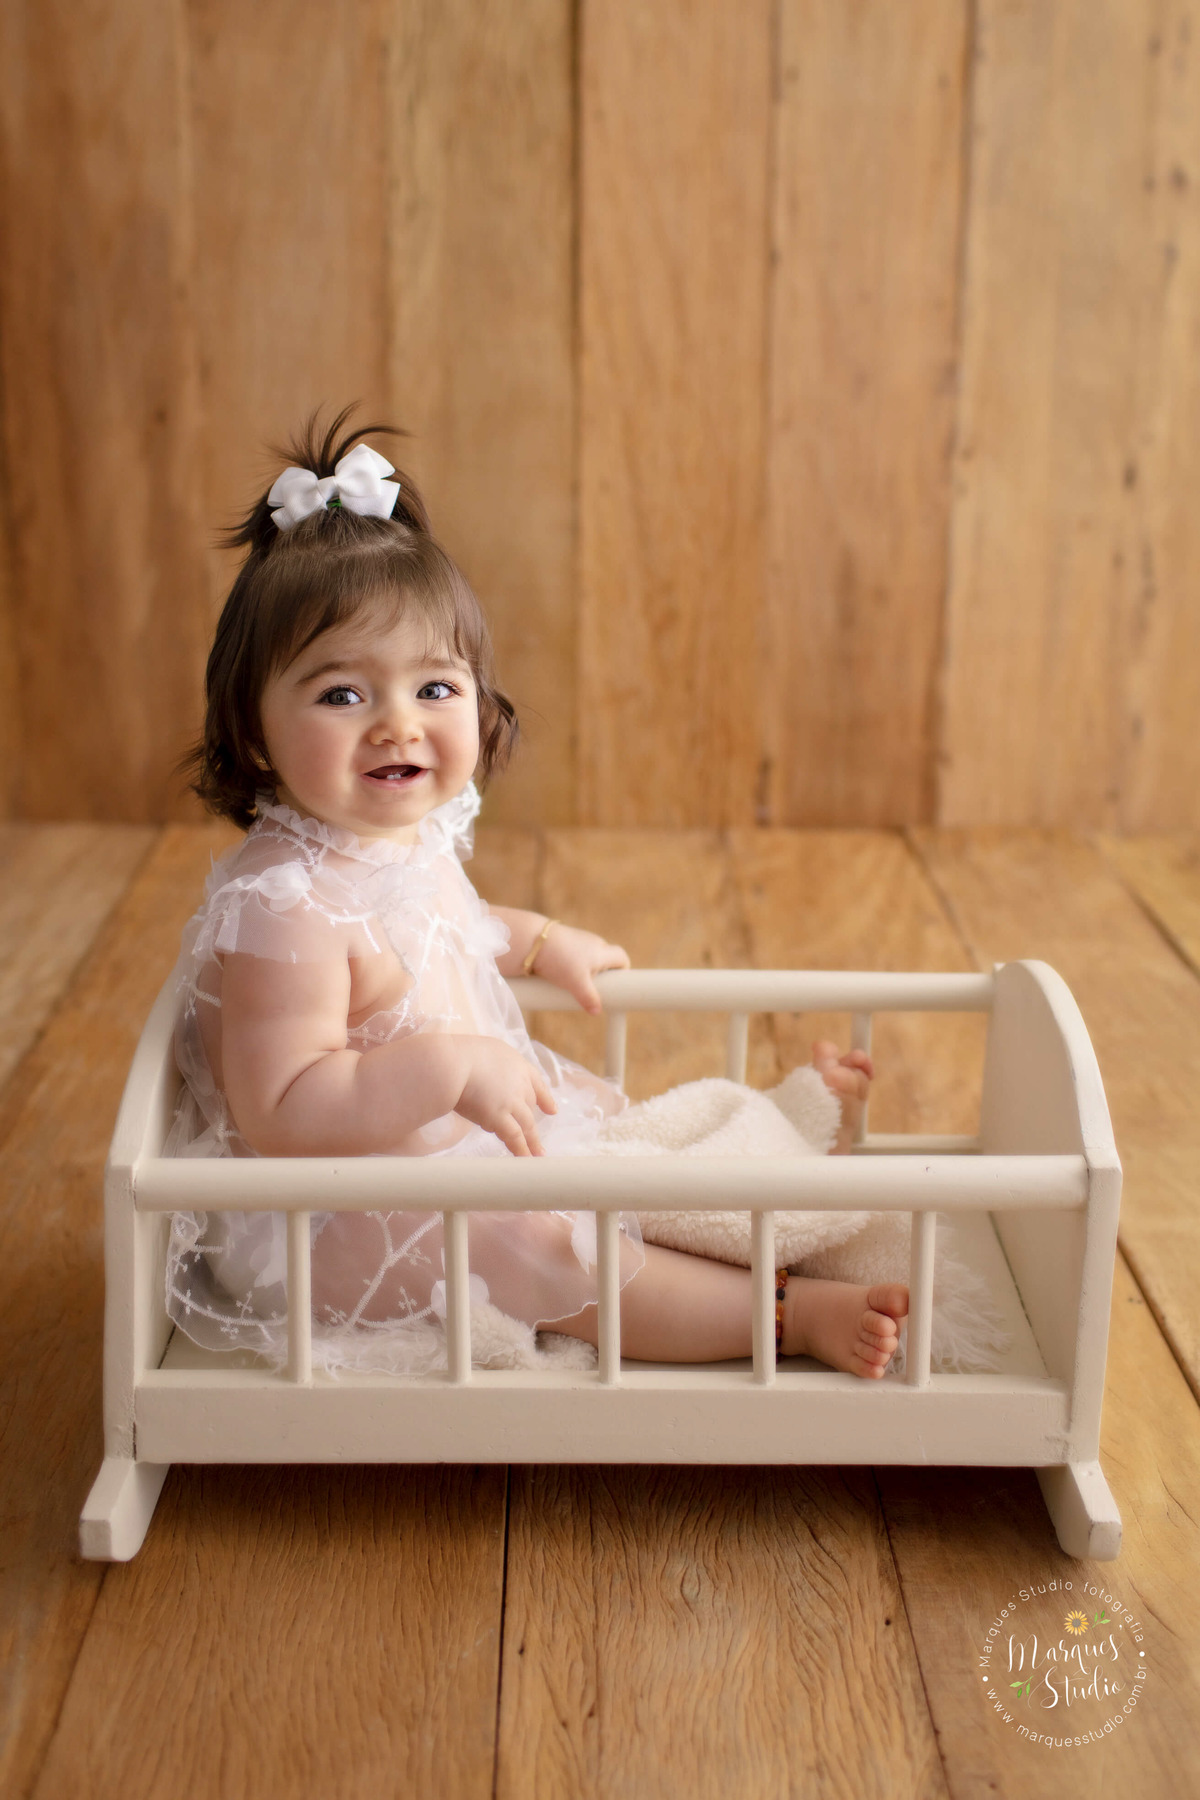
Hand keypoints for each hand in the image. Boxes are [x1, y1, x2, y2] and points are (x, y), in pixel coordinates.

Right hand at [456, 1037, 557, 1155]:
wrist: (452, 1063)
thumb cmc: (458, 1054)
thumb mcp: (484, 1052)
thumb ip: (490, 1066)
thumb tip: (483, 1078)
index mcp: (517, 1064)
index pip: (536, 1083)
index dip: (545, 1099)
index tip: (552, 1110)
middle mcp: (519, 1083)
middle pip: (529, 1106)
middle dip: (531, 1122)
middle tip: (535, 1137)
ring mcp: (511, 1101)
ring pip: (527, 1125)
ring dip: (532, 1141)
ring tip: (538, 1155)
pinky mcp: (499, 1118)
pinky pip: (515, 1137)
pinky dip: (522, 1150)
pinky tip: (526, 1159)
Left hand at [530, 922, 630, 1014]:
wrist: (532, 940)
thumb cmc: (560, 960)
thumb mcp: (576, 983)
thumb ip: (589, 998)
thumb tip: (596, 1011)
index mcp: (602, 951)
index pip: (622, 958)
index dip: (623, 971)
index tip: (615, 984)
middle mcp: (593, 942)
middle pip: (607, 957)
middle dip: (604, 973)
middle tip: (594, 987)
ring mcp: (578, 938)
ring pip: (590, 955)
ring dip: (587, 968)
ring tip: (575, 982)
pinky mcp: (564, 939)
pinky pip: (575, 952)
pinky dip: (574, 962)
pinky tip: (561, 972)